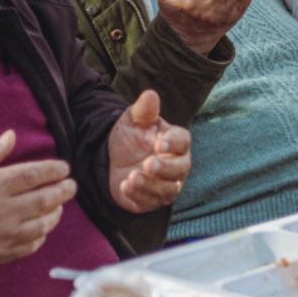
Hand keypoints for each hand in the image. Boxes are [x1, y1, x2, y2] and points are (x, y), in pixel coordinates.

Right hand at [0, 130, 77, 270]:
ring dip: (56, 212)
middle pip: (45, 200)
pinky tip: (42, 225)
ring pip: (43, 224)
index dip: (54, 171)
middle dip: (63, 191)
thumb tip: (11, 136)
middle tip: (71, 185)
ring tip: (59, 204)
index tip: (64, 168)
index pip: (33, 175)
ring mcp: (2, 236)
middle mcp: (0, 212)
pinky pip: (32, 245)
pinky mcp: (1, 254)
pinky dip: (42, 234)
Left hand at [106, 89, 191, 213]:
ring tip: (132, 176)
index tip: (160, 143)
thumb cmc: (131, 137)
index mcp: (175, 142)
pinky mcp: (153, 200)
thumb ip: (143, 110)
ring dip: (150, 184)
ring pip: (168, 189)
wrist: (114, 160)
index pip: (183, 141)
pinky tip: (125, 186)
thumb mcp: (133, 121)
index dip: (174, 143)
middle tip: (148, 163)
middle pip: (179, 168)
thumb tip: (150, 94)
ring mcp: (167, 184)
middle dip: (165, 167)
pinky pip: (151, 202)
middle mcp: (177, 165)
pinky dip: (138, 195)